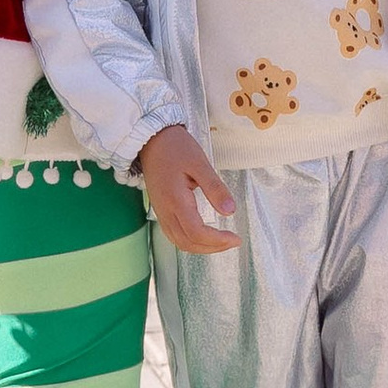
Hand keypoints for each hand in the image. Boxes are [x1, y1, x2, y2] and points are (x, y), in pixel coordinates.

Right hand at [137, 124, 236, 253]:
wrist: (151, 140)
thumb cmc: (175, 147)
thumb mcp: (200, 163)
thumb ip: (215, 188)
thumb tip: (230, 211)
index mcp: (176, 200)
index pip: (197, 232)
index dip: (217, 240)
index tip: (236, 238)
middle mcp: (166, 211)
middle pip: (188, 243)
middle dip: (212, 248)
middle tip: (233, 242)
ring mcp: (161, 212)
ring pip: (180, 242)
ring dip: (202, 247)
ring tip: (222, 241)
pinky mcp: (161, 210)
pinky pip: (174, 235)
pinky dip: (191, 241)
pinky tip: (204, 235)